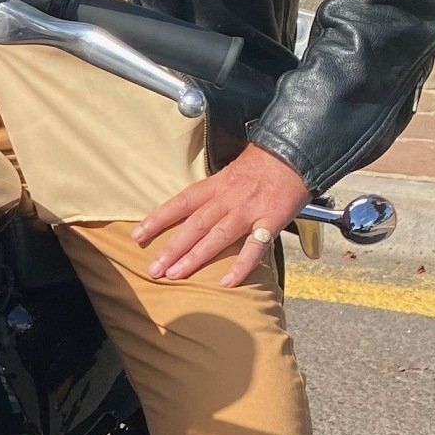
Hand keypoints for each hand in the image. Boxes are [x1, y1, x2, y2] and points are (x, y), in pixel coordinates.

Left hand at [133, 142, 309, 287]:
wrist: (297, 152)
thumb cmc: (263, 164)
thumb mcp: (230, 172)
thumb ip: (213, 193)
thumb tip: (190, 211)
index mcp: (215, 185)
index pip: (180, 203)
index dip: (157, 219)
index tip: (138, 235)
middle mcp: (227, 198)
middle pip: (193, 225)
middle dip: (171, 248)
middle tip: (153, 269)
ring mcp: (248, 211)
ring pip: (216, 237)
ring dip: (194, 258)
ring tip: (175, 275)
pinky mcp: (271, 222)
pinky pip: (253, 248)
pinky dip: (240, 266)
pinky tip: (226, 282)